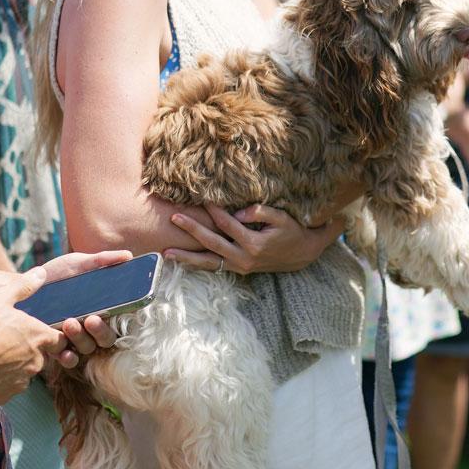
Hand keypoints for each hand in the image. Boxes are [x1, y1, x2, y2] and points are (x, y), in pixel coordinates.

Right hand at [0, 268, 64, 404]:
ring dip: (14, 367)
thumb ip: (24, 286)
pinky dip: (0, 381)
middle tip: (7, 343)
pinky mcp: (5, 395)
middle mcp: (35, 361)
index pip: (59, 341)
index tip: (38, 335)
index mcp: (39, 337)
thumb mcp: (0, 299)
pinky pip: (7, 388)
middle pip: (41, 357)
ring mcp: (21, 381)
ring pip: (24, 373)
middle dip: (29, 351)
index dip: (51, 338)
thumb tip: (41, 273)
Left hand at [39, 250, 131, 367]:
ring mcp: (75, 338)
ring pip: (87, 348)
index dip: (123, 320)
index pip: (120, 320)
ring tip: (68, 323)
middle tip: (91, 319)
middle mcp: (92, 326)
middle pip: (106, 338)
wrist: (25, 284)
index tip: (112, 311)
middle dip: (101, 331)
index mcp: (103, 307)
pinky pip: (68, 359)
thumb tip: (128, 255)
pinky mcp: (56, 348)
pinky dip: (68, 358)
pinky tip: (64, 353)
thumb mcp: (79, 263)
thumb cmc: (58, 273)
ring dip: (81, 339)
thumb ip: (103, 260)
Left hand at [164, 204, 338, 273]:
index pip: (227, 224)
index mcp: (254, 244)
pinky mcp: (238, 270)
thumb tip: (237, 213)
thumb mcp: (281, 217)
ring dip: (186, 257)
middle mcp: (243, 258)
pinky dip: (197, 264)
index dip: (214, 211)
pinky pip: (214, 267)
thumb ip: (259, 212)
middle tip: (174, 218)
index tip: (202, 198)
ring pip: (208, 262)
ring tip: (166, 253)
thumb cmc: (292, 231)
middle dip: (192, 230)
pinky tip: (182, 260)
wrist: (303, 254)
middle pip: (211, 243)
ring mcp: (240, 267)